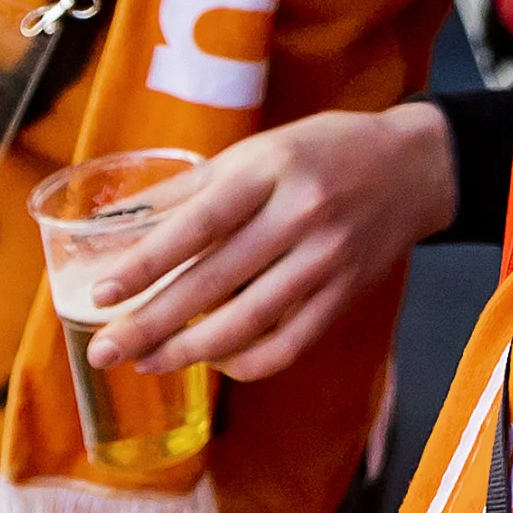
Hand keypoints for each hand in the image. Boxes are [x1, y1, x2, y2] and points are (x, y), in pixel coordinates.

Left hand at [71, 105, 456, 383]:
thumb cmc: (321, 151)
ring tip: (145, 362)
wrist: (412, 167)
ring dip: (189, 351)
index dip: (147, 262)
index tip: (101, 294)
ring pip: (248, 322)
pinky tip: (213, 362)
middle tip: (103, 351)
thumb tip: (122, 222)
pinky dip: (245, 363)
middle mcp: (300, 215)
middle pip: (214, 281)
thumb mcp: (259, 150)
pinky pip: (288, 344)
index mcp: (271, 170)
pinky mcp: (345, 295)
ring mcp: (327, 260)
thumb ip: (193, 186)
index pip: (199, 223)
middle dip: (152, 323)